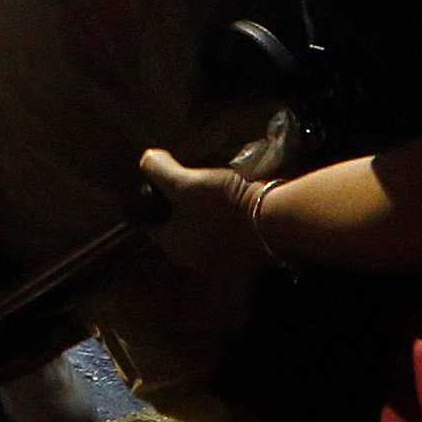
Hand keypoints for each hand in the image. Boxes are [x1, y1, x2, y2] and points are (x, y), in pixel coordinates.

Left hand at [141, 147, 270, 279]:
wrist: (275, 222)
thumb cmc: (223, 205)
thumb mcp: (185, 183)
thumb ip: (160, 171)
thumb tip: (146, 160)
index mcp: (174, 247)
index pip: (150, 221)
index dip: (153, 196)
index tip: (164, 178)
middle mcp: (193, 260)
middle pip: (177, 225)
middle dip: (179, 203)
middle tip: (189, 180)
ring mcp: (219, 261)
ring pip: (201, 229)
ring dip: (202, 210)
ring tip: (212, 187)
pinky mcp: (242, 256)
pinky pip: (223, 233)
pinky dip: (222, 218)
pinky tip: (231, 200)